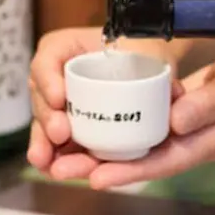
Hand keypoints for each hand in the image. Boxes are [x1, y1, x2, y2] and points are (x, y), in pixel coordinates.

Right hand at [27, 28, 181, 176]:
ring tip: (45, 160)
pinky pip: (53, 140)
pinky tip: (52, 168)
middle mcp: (57, 72)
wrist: (147, 72)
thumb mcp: (152, 54)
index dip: (48, 77)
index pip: (50, 55)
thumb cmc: (145, 55)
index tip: (59, 98)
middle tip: (60, 133)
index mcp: (71, 45)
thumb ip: (162, 71)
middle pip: (41, 92)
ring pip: (43, 120)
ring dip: (42, 141)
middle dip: (46, 116)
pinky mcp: (66, 125)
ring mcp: (58, 100)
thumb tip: (174, 93)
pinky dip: (53, 155)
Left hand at [32, 39, 214, 189]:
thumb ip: (214, 102)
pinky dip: (119, 128)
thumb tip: (176, 120)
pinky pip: (145, 127)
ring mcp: (188, 128)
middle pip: (143, 160)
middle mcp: (194, 140)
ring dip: (103, 149)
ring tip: (61, 152)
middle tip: (59, 168)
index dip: (129, 171)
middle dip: (102, 165)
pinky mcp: (183, 113)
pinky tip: (92, 123)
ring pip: (139, 145)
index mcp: (210, 141)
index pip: (164, 162)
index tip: (95, 177)